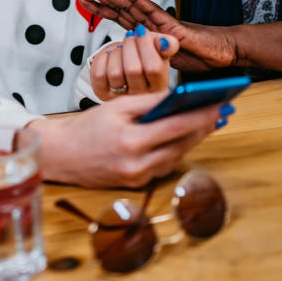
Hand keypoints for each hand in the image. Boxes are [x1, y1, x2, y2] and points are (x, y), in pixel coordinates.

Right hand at [28, 92, 221, 187]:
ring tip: (209, 121)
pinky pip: (164, 165)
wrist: (59, 156)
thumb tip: (179, 96)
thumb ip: (147, 102)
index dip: (201, 115)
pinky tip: (185, 136)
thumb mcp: (114, 107)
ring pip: (176, 157)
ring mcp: (137, 178)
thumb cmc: (85, 128)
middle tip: (222, 111)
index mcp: (130, 142)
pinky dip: (176, 150)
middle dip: (204, 126)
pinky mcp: (137, 185)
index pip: (176, 126)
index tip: (221, 103)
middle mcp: (136, 165)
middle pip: (181, 144)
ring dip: (194, 139)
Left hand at [79, 0, 237, 71]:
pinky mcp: (173, 27)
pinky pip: (152, 12)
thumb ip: (150, 54)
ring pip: (131, 5)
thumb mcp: (165, 58)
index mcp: (147, 29)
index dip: (100, 6)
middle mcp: (151, 22)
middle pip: (120, 5)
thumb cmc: (199, 54)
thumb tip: (134, 57)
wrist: (225, 51)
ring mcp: (161, 22)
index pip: (119, 15)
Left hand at [90, 25, 178, 98]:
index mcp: (159, 85)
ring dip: (116, 53)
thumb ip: (167, 44)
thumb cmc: (145, 58)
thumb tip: (166, 43)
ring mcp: (121, 97)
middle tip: (130, 36)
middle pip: (133, 70)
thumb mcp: (159, 49)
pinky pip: (99, 75)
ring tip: (121, 48)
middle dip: (130, 45)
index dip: (145, 45)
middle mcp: (141, 96)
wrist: (126, 64)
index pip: (153, 68)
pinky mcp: (103, 94)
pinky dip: (102, 59)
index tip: (141, 31)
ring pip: (115, 72)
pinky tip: (110, 56)